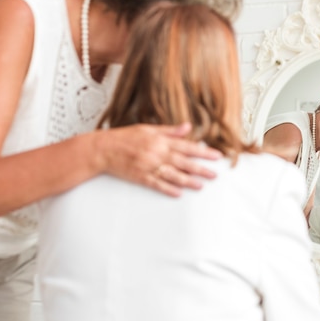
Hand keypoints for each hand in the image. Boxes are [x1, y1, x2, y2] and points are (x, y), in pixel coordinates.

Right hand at [98, 122, 220, 196]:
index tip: (216, 156)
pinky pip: (157, 184)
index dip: (203, 152)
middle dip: (201, 169)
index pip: (187, 147)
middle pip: (183, 162)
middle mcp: (156, 153)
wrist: (103, 149)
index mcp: (160, 141)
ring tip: (201, 185)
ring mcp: (148, 166)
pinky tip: (179, 193)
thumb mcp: (149, 129)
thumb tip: (187, 127)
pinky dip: (168, 189)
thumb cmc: (125, 138)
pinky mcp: (140, 177)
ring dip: (188, 181)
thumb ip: (170, 131)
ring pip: (172, 175)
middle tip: (215, 174)